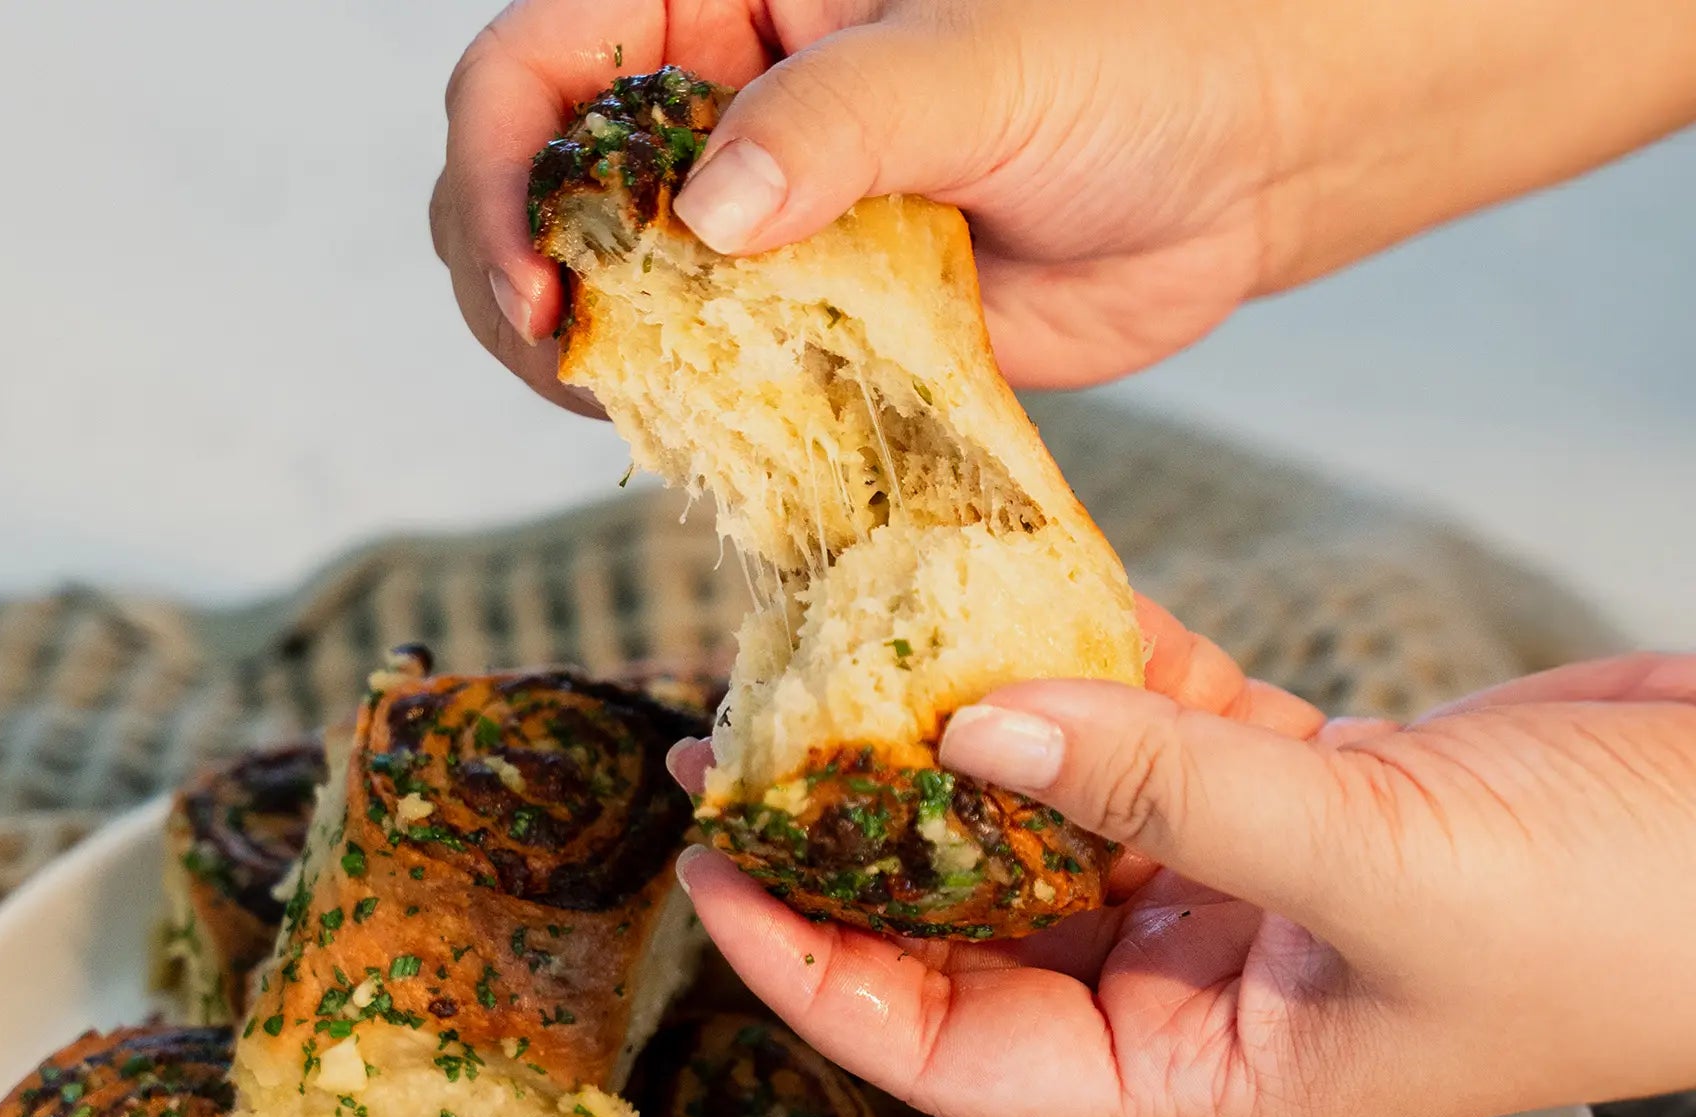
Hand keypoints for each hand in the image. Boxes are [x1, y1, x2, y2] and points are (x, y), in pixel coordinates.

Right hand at [435, 0, 1695, 409]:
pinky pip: (698, 372)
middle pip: (536, 187)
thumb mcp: (983, 63)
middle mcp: (718, 104)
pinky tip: (688, 435)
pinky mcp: (803, 321)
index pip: (539, 65)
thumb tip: (707, 210)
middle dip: (514, 277)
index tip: (532, 280)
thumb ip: (841, 117)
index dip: (501, 170)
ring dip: (581, 359)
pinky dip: (673, 411)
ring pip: (600, 293)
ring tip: (619, 403)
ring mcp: (753, 223)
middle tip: (565, 363)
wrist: (1236, 167)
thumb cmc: (1138, 59)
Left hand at [672, 605, 1695, 1116]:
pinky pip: (1146, 723)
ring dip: (948, 740)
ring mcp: (1236, 887)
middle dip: (853, 850)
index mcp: (1202, 1076)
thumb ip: (1172, 796)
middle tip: (734, 752)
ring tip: (823, 661)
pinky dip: (1083, 661)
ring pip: (1047, 813)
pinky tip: (999, 598)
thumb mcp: (1380, 862)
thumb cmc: (1634, 917)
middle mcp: (1196, 993)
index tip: (718, 876)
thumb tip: (976, 724)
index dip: (820, 975)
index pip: (956, 1049)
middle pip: (974, 928)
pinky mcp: (1288, 787)